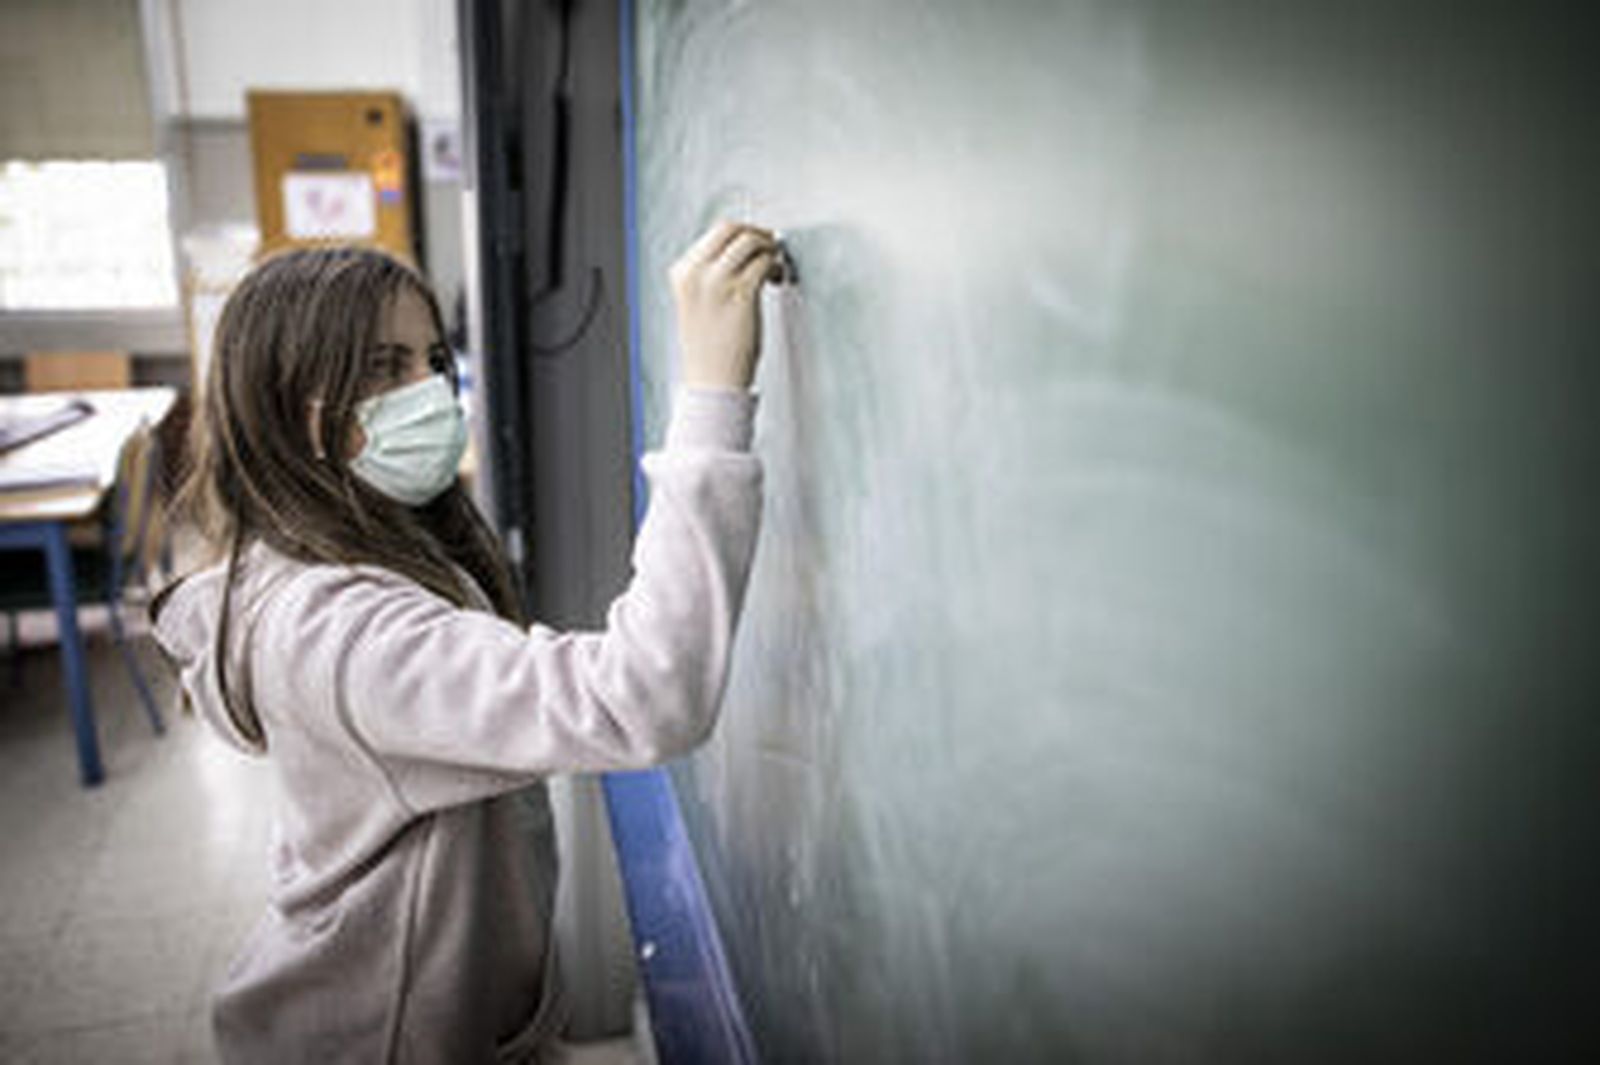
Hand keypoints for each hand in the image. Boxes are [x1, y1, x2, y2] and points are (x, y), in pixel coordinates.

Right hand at [669, 220, 779, 390]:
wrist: (712, 381)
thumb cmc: (710, 347)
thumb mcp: (699, 301)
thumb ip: (712, 273)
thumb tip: (745, 249)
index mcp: (682, 273)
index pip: (715, 233)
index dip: (742, 234)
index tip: (757, 245)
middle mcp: (696, 273)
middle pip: (731, 228)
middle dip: (756, 233)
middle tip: (771, 247)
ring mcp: (717, 282)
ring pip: (751, 241)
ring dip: (769, 248)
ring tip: (775, 266)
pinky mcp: (740, 294)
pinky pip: (764, 263)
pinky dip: (776, 265)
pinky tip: (777, 278)